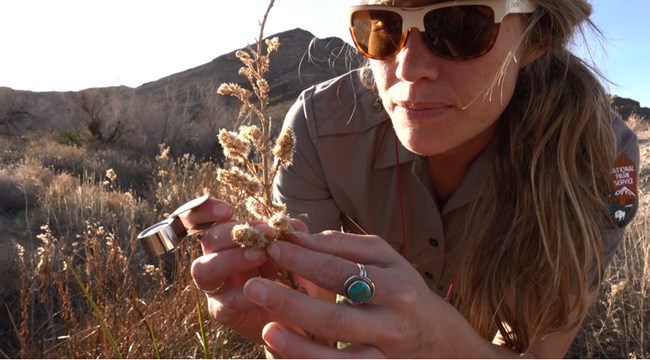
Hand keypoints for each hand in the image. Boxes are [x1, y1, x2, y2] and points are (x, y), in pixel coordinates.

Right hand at [182, 198, 310, 343]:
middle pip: (207, 240)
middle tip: (263, 233)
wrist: (306, 318)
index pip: (203, 219)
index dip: (204, 211)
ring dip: (231, 259)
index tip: (226, 209)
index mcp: (232, 240)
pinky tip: (264, 290)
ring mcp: (218, 287)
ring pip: (202, 269)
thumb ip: (293, 236)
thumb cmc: (299, 278)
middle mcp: (219, 260)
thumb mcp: (301, 252)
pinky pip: (224, 301)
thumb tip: (289, 224)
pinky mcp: (223, 312)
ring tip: (260, 256)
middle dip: (232, 233)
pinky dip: (244, 294)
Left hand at [241, 231, 490, 357]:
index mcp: (394, 284)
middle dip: (292, 301)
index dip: (303, 260)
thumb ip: (341, 246)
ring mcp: (385, 354)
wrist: (435, 336)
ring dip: (299, 345)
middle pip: (337, 315)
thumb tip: (297, 235)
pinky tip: (284, 354)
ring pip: (340, 356)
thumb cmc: (399, 286)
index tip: (272, 249)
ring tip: (266, 330)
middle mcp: (393, 321)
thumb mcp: (382, 257)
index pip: (341, 271)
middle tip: (254, 287)